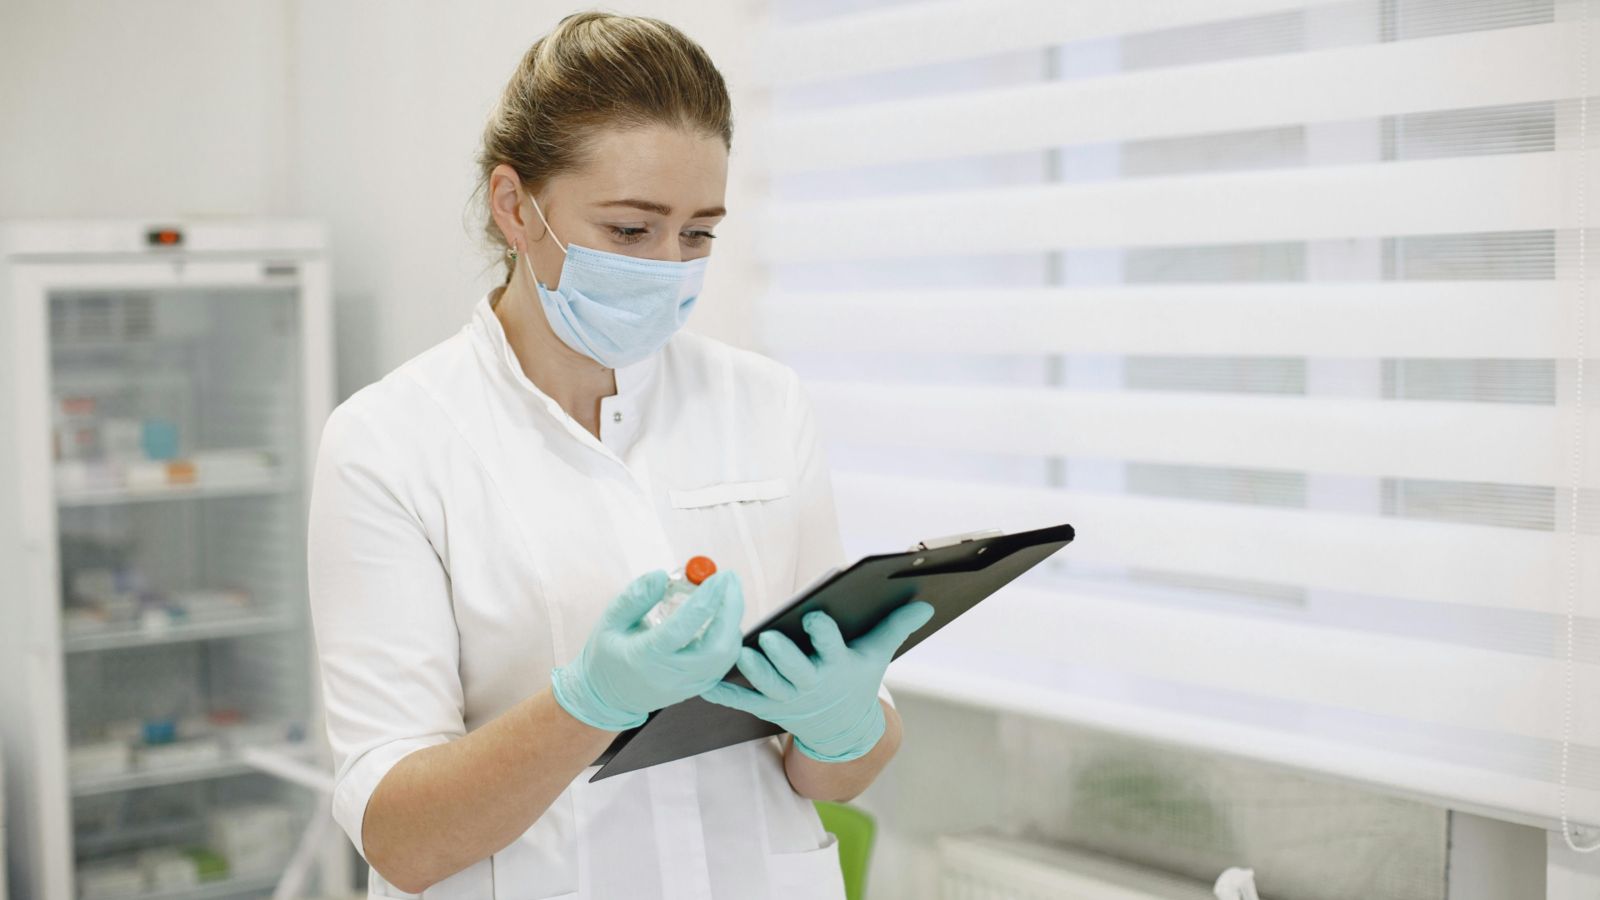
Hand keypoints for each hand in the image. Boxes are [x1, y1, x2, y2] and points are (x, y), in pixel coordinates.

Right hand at [552, 570, 744, 730]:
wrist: (607, 697)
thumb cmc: (607, 653)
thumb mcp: (610, 621)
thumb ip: (635, 598)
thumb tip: (662, 575)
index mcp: (643, 658)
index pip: (681, 629)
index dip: (705, 601)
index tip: (720, 576)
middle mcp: (670, 676)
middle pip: (716, 647)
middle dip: (731, 610)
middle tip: (731, 579)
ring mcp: (686, 687)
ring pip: (725, 656)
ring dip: (733, 621)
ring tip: (727, 593)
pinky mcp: (697, 689)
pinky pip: (723, 663)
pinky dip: (729, 637)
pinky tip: (723, 615)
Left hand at [699, 600, 933, 761]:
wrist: (843, 730)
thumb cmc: (856, 680)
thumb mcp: (878, 655)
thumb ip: (896, 626)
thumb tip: (926, 602)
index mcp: (838, 668)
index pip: (832, 648)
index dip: (823, 634)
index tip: (815, 618)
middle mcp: (812, 686)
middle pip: (795, 673)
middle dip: (782, 658)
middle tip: (768, 639)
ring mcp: (788, 700)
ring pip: (767, 687)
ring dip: (752, 673)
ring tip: (738, 652)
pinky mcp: (767, 708)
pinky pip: (742, 701)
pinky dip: (723, 693)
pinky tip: (702, 682)